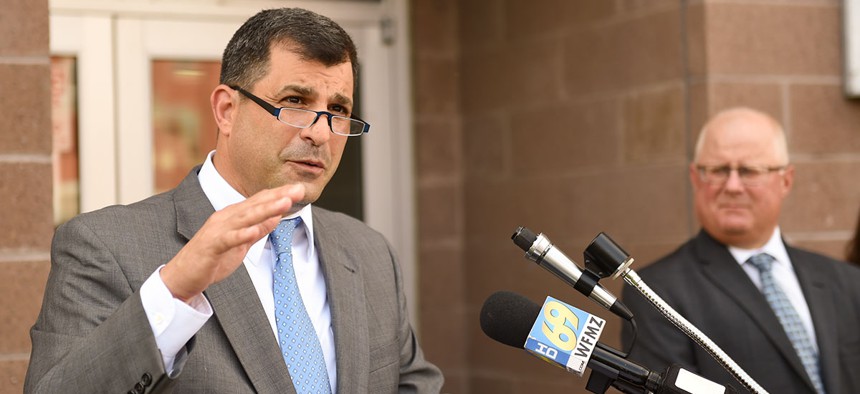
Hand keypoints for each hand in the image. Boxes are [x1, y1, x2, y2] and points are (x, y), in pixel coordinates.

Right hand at [160, 184, 304, 301]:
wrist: (182, 276)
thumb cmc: (212, 259)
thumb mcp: (242, 243)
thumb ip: (258, 229)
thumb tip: (277, 217)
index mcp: (234, 216)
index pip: (260, 201)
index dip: (280, 194)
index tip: (300, 188)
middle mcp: (226, 218)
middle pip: (255, 204)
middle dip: (278, 196)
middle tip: (298, 189)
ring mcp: (218, 230)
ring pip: (245, 218)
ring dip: (265, 210)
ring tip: (284, 203)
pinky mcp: (211, 246)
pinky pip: (229, 239)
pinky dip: (242, 234)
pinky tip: (255, 230)